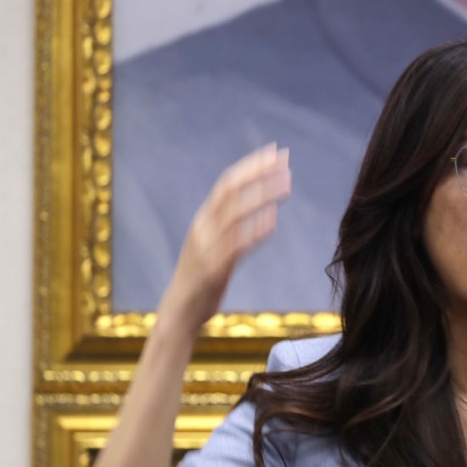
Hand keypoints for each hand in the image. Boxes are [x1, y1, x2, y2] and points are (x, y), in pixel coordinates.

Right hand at [158, 144, 290, 334]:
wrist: (179, 314)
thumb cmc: (201, 281)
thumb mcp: (214, 246)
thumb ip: (231, 227)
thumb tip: (261, 211)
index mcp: (204, 220)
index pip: (227, 183)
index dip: (251, 166)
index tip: (274, 153)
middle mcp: (203, 227)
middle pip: (230, 190)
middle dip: (258, 173)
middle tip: (285, 160)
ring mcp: (205, 247)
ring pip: (235, 213)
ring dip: (262, 195)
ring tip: (287, 184)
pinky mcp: (212, 268)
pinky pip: (235, 245)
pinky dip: (254, 231)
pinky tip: (273, 221)